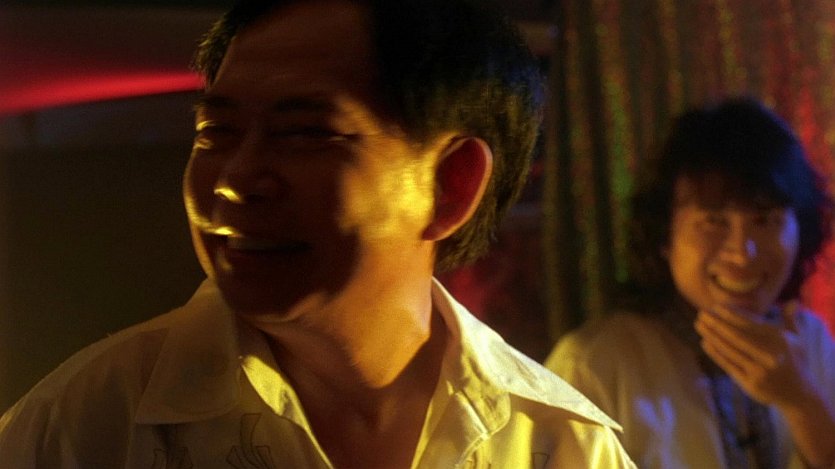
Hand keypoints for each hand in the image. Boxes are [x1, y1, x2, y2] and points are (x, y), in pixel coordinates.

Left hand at [694, 303, 815, 406]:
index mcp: (779, 340)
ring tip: (699, 324)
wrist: (799, 395)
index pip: (750, 323)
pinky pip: (728, 364)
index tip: (716, 306)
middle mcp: (770, 355)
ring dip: (711, 335)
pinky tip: (704, 342)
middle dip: (716, 323)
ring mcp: (759, 370)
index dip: (731, 314)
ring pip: (730, 349)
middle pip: (736, 335)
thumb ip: (790, 319)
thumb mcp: (796, 340)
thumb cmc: (793, 361)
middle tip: (701, 312)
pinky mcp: (750, 383)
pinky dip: (715, 353)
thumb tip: (792, 301)